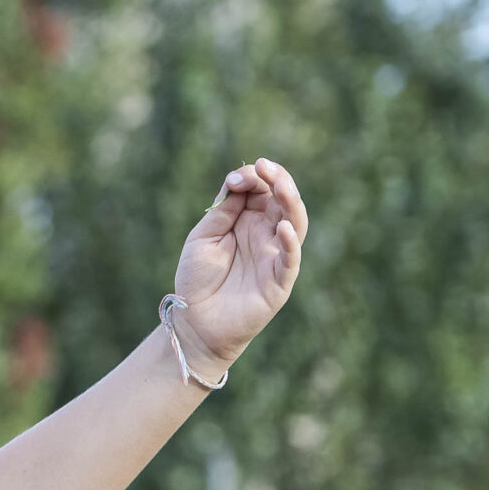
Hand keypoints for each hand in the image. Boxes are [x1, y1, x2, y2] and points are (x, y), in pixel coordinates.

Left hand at [172, 158, 308, 375]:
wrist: (194, 322)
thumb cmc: (196, 280)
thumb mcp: (202, 238)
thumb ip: (222, 211)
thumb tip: (238, 181)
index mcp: (247, 222)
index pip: (261, 190)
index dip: (252, 178)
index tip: (235, 178)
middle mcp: (266, 235)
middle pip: (282, 201)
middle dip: (277, 180)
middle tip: (265, 167)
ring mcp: (275, 257)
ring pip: (295, 224)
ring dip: (291, 203)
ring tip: (282, 186)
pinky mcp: (279, 281)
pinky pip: (290, 259)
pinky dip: (290, 242)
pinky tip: (284, 227)